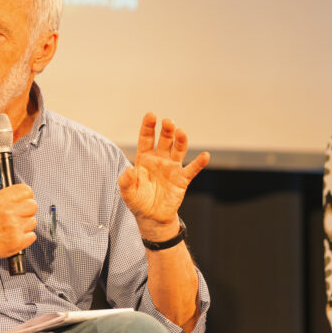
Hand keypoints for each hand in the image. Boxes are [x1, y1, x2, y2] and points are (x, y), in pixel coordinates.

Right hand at [0, 184, 37, 263]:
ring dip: (25, 225)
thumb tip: (19, 199)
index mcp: (0, 200)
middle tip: (19, 216)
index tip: (24, 201)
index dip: (26, 197)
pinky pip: (32, 236)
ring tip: (12, 229)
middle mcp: (8, 211)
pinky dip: (25, 238)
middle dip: (27, 211)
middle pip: (33, 205)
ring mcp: (14, 226)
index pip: (26, 191)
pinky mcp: (18, 241)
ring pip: (33, 221)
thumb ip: (4, 201)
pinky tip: (13, 237)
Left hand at [118, 113, 209, 240]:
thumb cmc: (138, 202)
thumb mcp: (127, 193)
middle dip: (167, 130)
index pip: (146, 138)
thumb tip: (128, 170)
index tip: (151, 115)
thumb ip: (126, 182)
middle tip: (168, 122)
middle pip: (164, 140)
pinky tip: (205, 156)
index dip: (148, 126)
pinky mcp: (182, 179)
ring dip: (181, 140)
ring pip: (178, 150)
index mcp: (144, 158)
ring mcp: (172, 168)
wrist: (152, 218)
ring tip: (181, 132)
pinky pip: (192, 169)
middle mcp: (159, 159)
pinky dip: (199, 163)